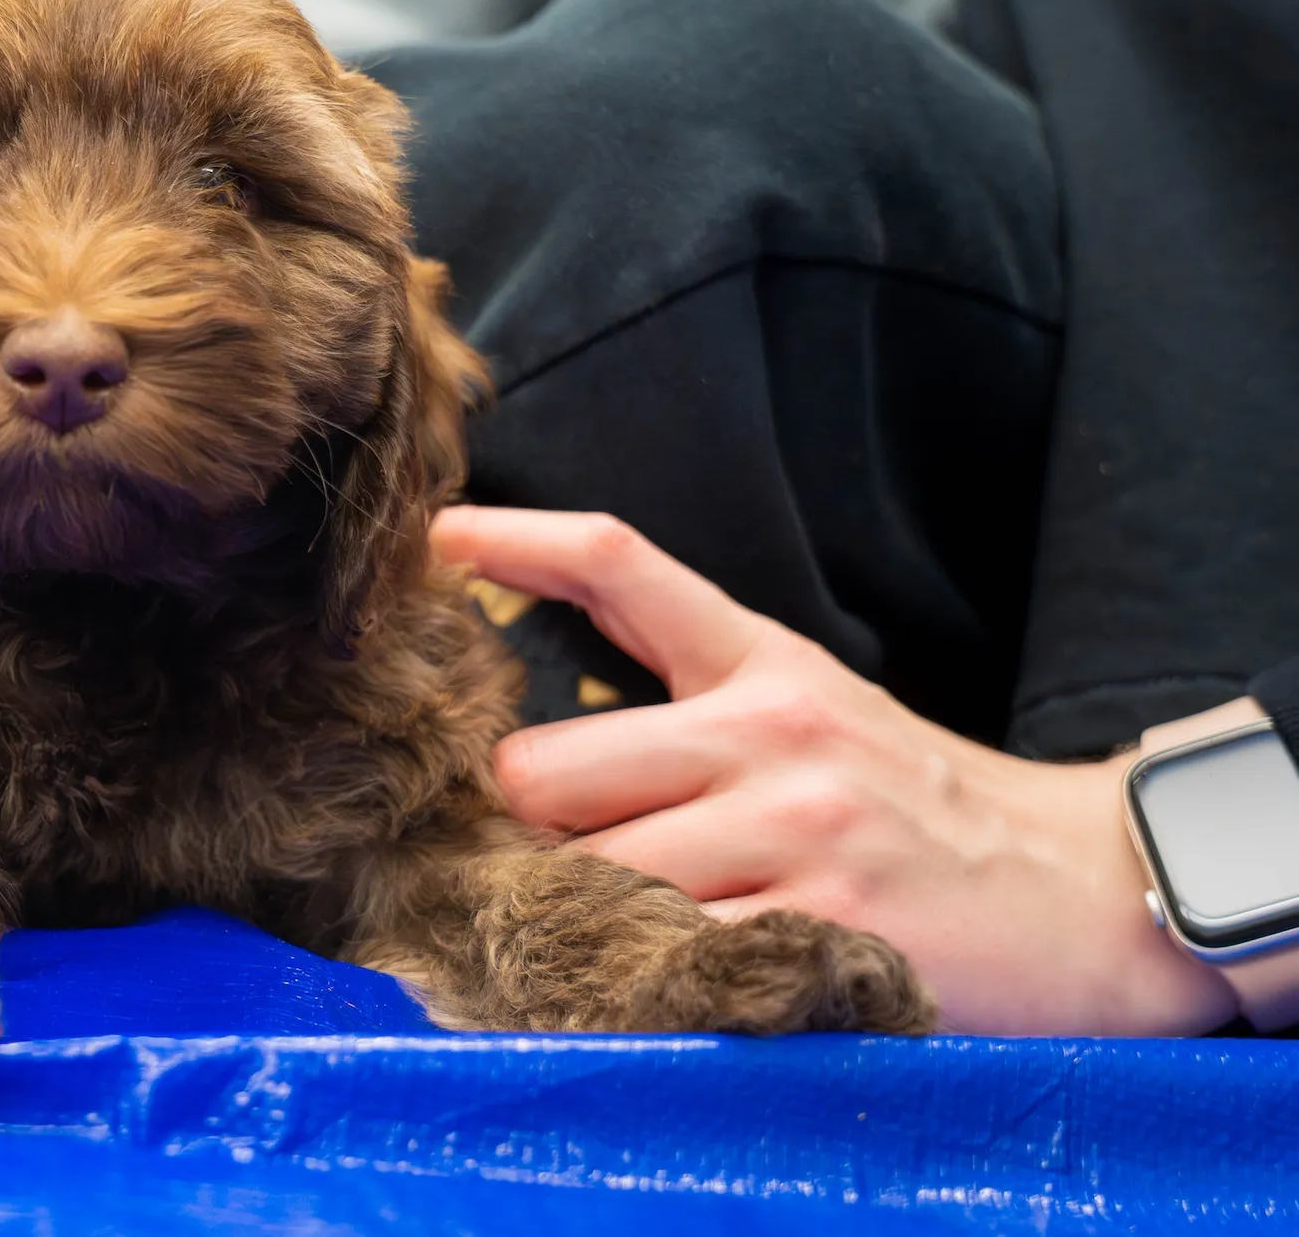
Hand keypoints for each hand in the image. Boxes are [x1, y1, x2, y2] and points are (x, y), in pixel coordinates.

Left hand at [434, 505, 1239, 1036]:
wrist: (1084, 893)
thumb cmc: (918, 808)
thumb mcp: (809, 706)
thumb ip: (681, 692)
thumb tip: (528, 704)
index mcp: (761, 664)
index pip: (618, 564)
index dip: (516, 540)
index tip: (438, 539)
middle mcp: (768, 731)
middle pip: (542, 770)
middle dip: (525, 831)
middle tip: (551, 866)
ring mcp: (794, 828)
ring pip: (591, 873)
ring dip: (580, 917)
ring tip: (618, 935)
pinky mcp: (817, 924)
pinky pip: (667, 954)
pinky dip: (643, 980)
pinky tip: (669, 983)